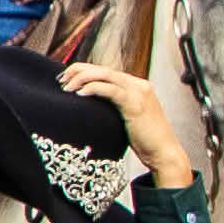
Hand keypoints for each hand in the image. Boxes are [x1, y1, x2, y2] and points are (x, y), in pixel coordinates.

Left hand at [65, 61, 194, 186]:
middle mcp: (138, 85)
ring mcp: (138, 93)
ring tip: (66, 87)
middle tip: (60, 80)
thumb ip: (112, 106)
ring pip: (105, 75)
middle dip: (78, 71)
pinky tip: (80, 93)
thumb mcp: (125, 117)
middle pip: (103, 69)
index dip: (83, 71)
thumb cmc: (143, 140)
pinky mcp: (135, 104)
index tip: (65, 79)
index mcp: (136, 86)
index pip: (106, 71)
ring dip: (82, 78)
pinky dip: (93, 88)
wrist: (163, 153)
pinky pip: (110, 90)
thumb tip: (87, 103)